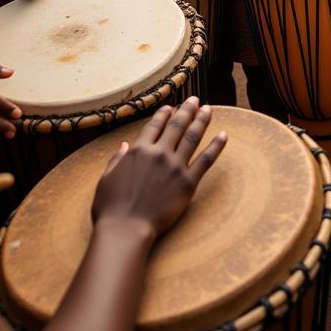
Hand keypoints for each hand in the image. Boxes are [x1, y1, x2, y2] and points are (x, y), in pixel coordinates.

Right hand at [92, 98, 226, 238]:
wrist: (126, 230)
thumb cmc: (111, 208)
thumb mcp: (106, 178)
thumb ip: (116, 159)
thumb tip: (124, 145)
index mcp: (138, 151)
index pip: (154, 126)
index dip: (164, 114)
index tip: (171, 106)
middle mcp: (159, 153)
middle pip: (177, 126)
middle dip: (187, 110)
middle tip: (196, 100)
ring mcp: (175, 167)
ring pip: (192, 137)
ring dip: (202, 120)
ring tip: (209, 109)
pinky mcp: (188, 182)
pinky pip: (206, 160)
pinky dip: (216, 146)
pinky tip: (224, 135)